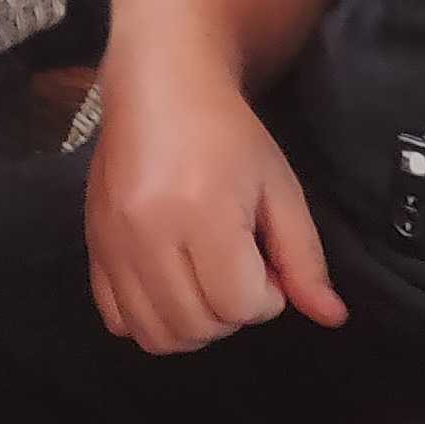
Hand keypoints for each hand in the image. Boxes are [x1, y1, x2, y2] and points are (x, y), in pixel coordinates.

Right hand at [84, 64, 342, 353]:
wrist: (159, 88)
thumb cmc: (227, 133)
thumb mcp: (280, 188)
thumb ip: (304, 257)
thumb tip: (331, 317)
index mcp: (201, 211)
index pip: (239, 304)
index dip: (268, 295)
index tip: (266, 260)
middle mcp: (147, 232)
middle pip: (198, 325)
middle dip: (233, 311)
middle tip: (239, 269)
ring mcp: (112, 243)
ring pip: (156, 335)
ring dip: (194, 324)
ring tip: (207, 282)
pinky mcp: (92, 246)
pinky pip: (116, 320)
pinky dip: (149, 319)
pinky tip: (171, 286)